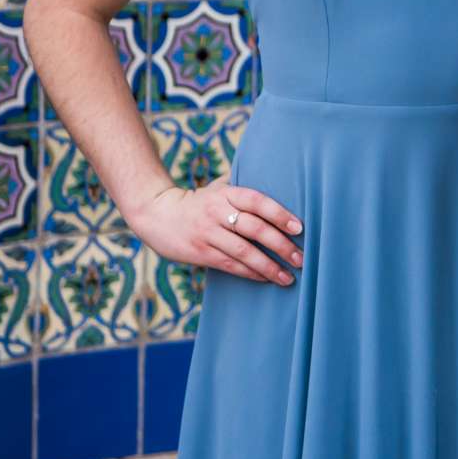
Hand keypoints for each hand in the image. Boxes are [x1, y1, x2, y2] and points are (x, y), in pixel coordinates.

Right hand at [130, 177, 303, 286]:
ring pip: (244, 252)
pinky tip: (266, 278)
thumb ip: (243, 187)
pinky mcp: (200, 253)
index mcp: (226, 193)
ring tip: (288, 277)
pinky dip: (250, 273)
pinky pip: (230, 265)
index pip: (257, 202)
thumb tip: (280, 180)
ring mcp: (207, 234)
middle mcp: (217, 212)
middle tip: (301, 258)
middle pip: (255, 229)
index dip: (279, 214)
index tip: (299, 228)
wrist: (155, 213)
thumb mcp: (217, 188)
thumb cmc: (198, 201)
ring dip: (269, 266)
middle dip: (281, 246)